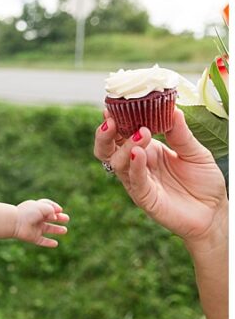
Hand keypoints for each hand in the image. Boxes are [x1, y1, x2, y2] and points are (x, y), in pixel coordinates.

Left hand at [12, 199, 69, 246]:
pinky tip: (55, 244)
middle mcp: (35, 218)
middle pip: (49, 218)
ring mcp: (34, 228)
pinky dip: (48, 243)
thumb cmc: (28, 213)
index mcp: (36, 208)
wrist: (15, 222)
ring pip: (47, 229)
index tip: (60, 210)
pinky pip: (41, 241)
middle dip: (59, 218)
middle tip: (67, 219)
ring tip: (65, 230)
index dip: (54, 207)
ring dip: (56, 230)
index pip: (47, 207)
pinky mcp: (32, 237)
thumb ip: (52, 210)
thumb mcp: (43, 207)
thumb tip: (54, 217)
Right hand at [94, 110, 228, 241]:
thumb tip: (173, 109)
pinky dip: (135, 166)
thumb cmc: (204, 182)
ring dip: (124, 147)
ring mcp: (139, 181)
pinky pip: (134, 181)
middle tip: (111, 120)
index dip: (116, 121)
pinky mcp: (145, 197)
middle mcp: (138, 165)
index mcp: (148, 151)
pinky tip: (139, 154)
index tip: (113, 106)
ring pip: (117, 163)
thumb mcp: (196, 152)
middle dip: (104, 134)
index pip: (123, 134)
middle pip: (108, 149)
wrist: (214, 212)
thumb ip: (181, 135)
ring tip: (141, 133)